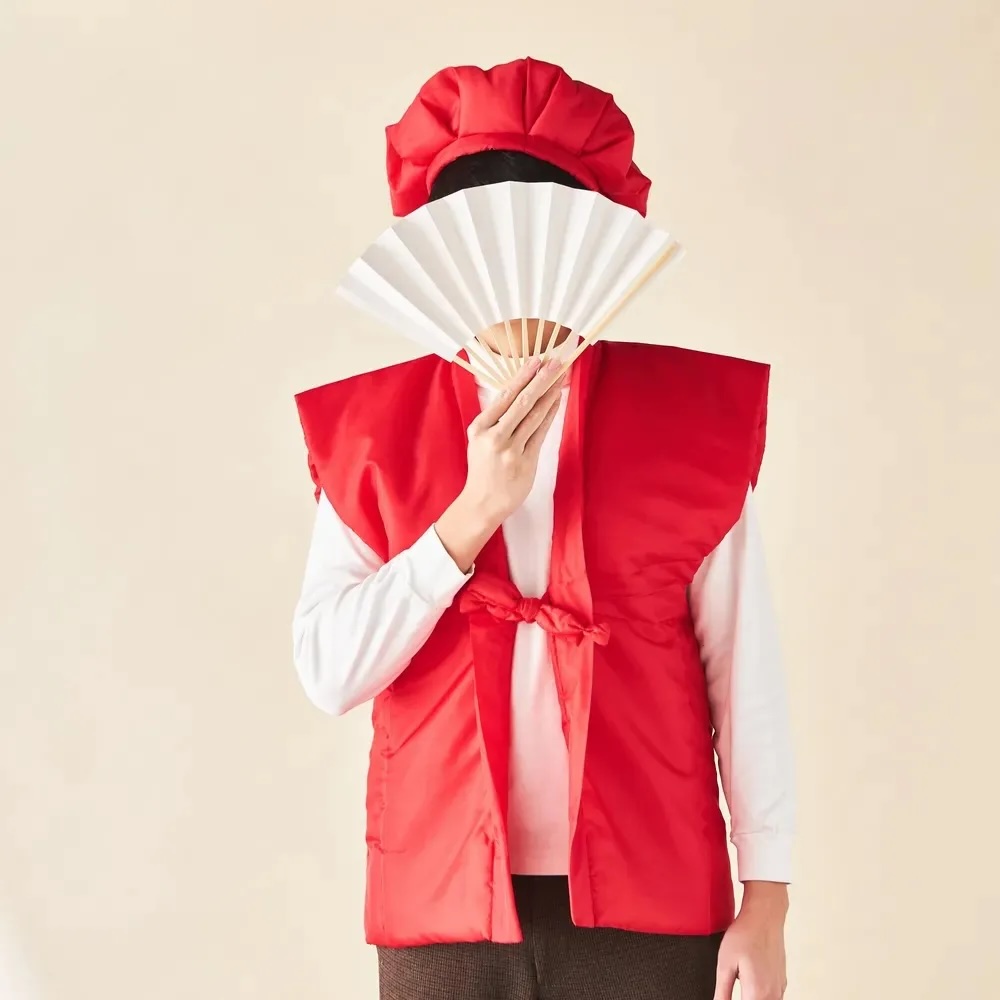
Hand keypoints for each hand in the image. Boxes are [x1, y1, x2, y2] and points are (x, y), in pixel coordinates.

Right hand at [435, 357, 565, 570]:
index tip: (536, 360)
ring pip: (533, 415)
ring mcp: (510, 450)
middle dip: (540, 379)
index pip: (504, 396)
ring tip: (560, 377)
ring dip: (549, 394)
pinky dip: (550, 415)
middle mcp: (494, 436)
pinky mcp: (524, 461)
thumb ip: (495, 420)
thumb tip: (517, 392)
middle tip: (555, 362)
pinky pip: (540, 433)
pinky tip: (557, 401)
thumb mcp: (479, 441)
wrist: (482, 503)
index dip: (522, 376)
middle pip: (521, 401)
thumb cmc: (483, 470)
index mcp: (479, 427)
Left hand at [713, 883, 787, 999]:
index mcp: (757, 993)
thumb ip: (722, 991)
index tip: (725, 996)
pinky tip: (751, 986)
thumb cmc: (745, 935)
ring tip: (741, 986)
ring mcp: (779, 988)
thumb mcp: (725, 963)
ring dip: (753, 998)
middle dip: (744, 999)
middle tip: (732, 985)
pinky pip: (773, 998)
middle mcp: (773, 994)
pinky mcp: (781, 980)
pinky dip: (761, 997)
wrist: (764, 916)